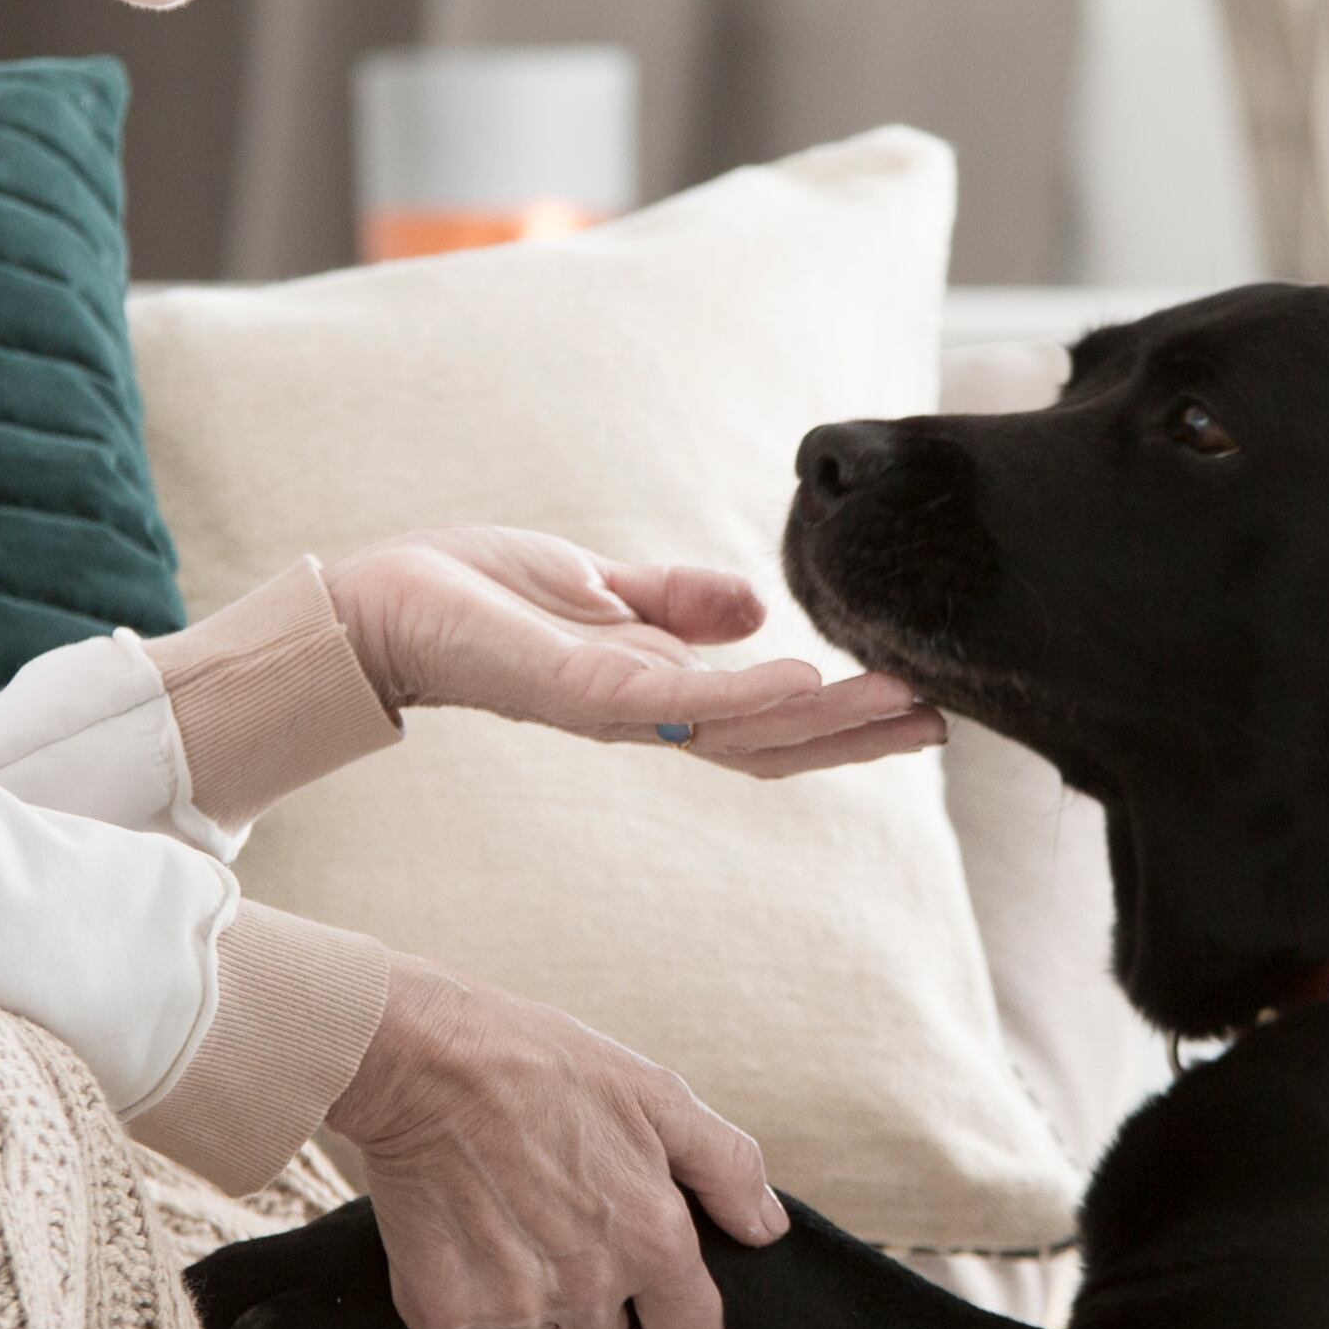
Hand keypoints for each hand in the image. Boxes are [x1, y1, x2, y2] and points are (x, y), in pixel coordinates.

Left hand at [326, 525, 937, 776]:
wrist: (380, 601)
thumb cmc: (472, 593)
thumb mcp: (599, 586)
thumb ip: (676, 602)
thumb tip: (758, 610)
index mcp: (655, 690)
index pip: (764, 717)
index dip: (840, 717)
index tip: (918, 699)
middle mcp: (645, 714)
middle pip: (771, 742)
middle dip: (859, 734)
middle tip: (948, 719)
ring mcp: (617, 710)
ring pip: (742, 732)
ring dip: (830, 722)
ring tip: (908, 704)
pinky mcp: (582, 690)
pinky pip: (679, 701)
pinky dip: (748, 696)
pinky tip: (807, 681)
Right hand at [330, 952, 785, 1328]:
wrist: (421, 1057)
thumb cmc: (540, 1066)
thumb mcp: (655, 1093)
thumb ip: (727, 1167)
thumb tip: (765, 1229)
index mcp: (653, 1240)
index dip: (672, 1322)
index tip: (646, 1295)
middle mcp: (590, 1286)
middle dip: (592, 1316)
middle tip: (560, 1243)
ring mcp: (514, 1304)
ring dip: (529, 1313)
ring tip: (509, 1236)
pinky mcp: (443, 1312)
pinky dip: (465, 1320)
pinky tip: (463, 1252)